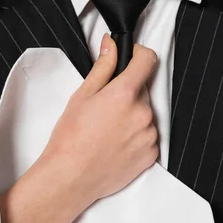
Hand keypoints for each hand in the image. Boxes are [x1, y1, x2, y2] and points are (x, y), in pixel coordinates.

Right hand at [40, 33, 158, 204]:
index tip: (130, 58)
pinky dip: (136, 133)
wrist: (70, 177)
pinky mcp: (151, 154)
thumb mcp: (83, 94)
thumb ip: (103, 66)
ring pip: (145, 111)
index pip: (148, 60)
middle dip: (128, 89)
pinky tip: (116, 141)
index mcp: (125, 94)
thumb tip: (111, 45)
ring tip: (108, 126)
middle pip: (143, 88)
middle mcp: (142, 113)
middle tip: (106, 103)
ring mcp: (149, 135)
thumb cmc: (71, 137)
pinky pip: (148, 134)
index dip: (138, 54)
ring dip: (133, 113)